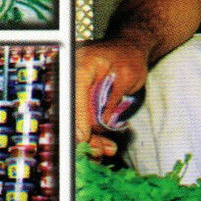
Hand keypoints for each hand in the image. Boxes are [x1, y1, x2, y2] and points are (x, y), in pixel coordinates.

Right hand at [75, 40, 149, 158]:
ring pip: (76, 120)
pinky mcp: (80, 100)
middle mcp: (72, 78)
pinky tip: (104, 145)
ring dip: (91, 139)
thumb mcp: (127, 77)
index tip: (83, 138)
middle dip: (84, 135)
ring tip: (107, 150)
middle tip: (99, 151)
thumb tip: (100, 122)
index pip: (74, 94)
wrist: (128, 49)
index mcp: (82, 66)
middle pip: (71, 112)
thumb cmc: (129, 57)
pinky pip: (83, 121)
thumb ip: (112, 99)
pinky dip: (93, 134)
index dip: (77, 118)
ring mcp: (75, 90)